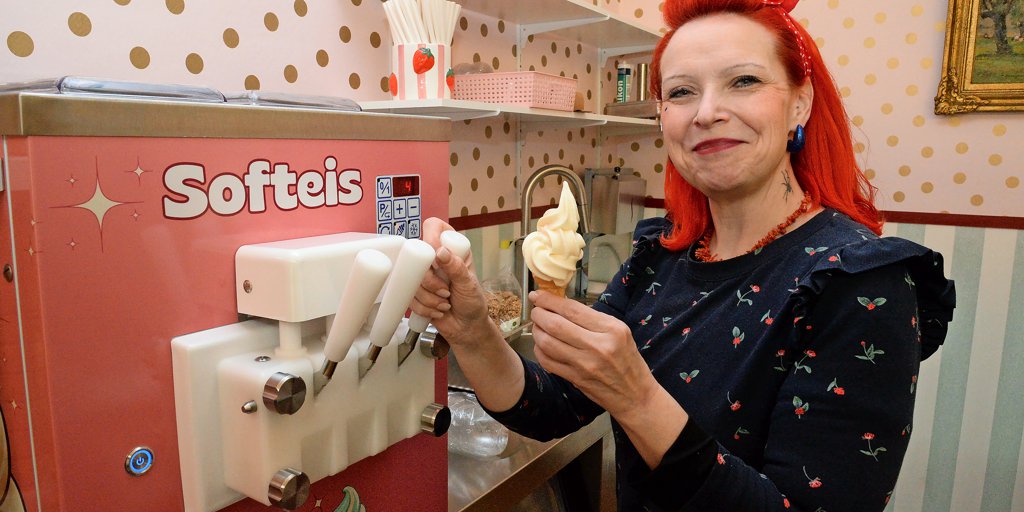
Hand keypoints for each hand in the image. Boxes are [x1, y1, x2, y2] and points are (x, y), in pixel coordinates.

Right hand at [410, 217, 491, 346]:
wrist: (466, 328)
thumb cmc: (473, 303)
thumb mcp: (469, 284)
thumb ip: (456, 267)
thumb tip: (441, 251)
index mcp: (452, 248)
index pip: (434, 227)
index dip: (431, 238)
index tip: (437, 261)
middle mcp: (435, 258)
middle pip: (417, 256)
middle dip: (430, 280)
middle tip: (445, 291)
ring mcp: (423, 275)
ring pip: (412, 279)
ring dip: (429, 297)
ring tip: (445, 303)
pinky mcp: (415, 292)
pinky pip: (409, 296)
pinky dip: (424, 307)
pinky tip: (437, 310)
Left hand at [529, 291, 658, 420]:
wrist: (635, 394)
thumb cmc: (627, 359)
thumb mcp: (620, 331)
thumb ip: (592, 319)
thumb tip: (560, 306)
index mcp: (611, 329)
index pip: (572, 310)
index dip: (550, 300)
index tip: (538, 295)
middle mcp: (598, 346)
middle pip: (555, 325)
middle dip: (539, 314)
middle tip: (535, 311)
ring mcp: (585, 365)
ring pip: (547, 343)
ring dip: (536, 331)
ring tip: (538, 326)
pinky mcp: (575, 379)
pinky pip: (548, 361)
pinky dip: (539, 350)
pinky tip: (542, 345)